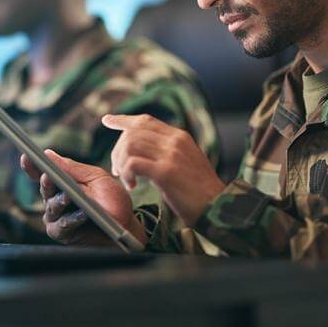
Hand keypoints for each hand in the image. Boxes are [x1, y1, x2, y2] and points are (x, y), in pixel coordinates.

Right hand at [21, 150, 147, 246]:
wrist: (125, 225)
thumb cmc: (111, 199)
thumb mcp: (96, 178)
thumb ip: (73, 168)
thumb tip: (48, 153)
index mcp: (62, 183)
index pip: (43, 173)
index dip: (32, 166)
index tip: (26, 156)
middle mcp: (55, 200)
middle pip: (46, 189)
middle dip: (47, 183)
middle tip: (48, 177)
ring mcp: (57, 217)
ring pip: (52, 207)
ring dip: (61, 201)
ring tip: (69, 196)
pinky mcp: (63, 234)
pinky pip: (62, 225)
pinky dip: (72, 219)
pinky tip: (82, 213)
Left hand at [103, 114, 225, 226]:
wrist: (219, 206)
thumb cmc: (200, 191)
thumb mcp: (185, 162)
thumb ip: (167, 152)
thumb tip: (143, 152)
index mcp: (180, 136)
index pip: (145, 120)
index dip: (124, 119)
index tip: (108, 120)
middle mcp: (175, 140)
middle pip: (133, 132)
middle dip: (118, 150)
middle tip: (118, 169)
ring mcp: (171, 154)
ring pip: (130, 145)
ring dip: (121, 162)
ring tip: (125, 178)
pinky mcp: (166, 171)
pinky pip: (133, 163)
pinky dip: (126, 173)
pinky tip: (132, 186)